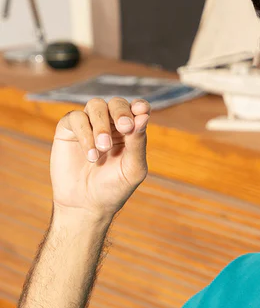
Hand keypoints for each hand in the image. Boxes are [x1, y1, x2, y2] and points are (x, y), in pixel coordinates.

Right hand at [50, 96, 151, 220]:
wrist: (86, 204)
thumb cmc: (113, 188)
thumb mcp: (132, 168)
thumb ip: (138, 143)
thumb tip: (144, 116)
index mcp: (130, 132)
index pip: (137, 110)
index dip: (140, 106)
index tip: (141, 110)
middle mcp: (110, 125)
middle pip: (116, 103)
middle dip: (121, 112)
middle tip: (125, 127)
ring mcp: (89, 125)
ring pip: (96, 105)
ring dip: (101, 125)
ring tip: (103, 148)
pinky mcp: (68, 129)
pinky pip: (76, 117)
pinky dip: (84, 133)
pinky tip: (91, 155)